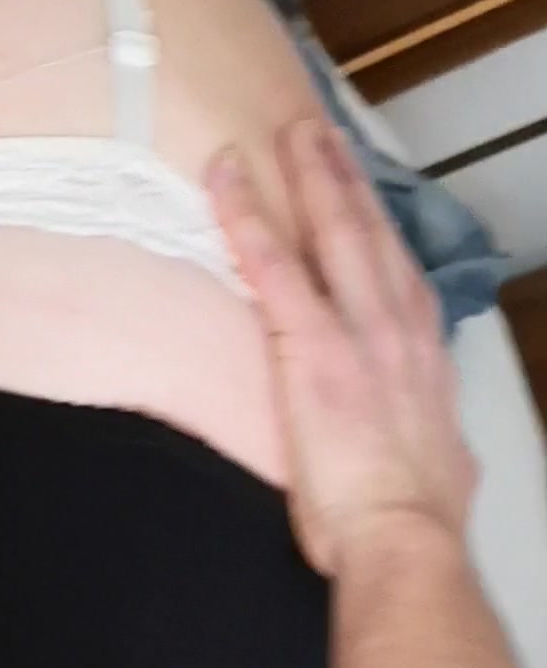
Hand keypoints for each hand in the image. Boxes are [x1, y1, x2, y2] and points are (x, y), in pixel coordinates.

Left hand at [206, 118, 478, 577]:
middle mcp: (398, 329)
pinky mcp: (313, 346)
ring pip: (331, 231)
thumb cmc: (414, 520)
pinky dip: (245, 214)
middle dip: (345, 179)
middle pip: (371, 235)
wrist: (404, 536)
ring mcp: (357, 331)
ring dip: (308, 174)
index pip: (400, 276)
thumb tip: (441, 458)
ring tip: (288, 131)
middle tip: (322, 135)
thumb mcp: (443, 470)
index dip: (382, 231)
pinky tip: (225, 177)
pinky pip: (270, 264)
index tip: (366, 201)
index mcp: (424, 358)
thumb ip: (436, 446)